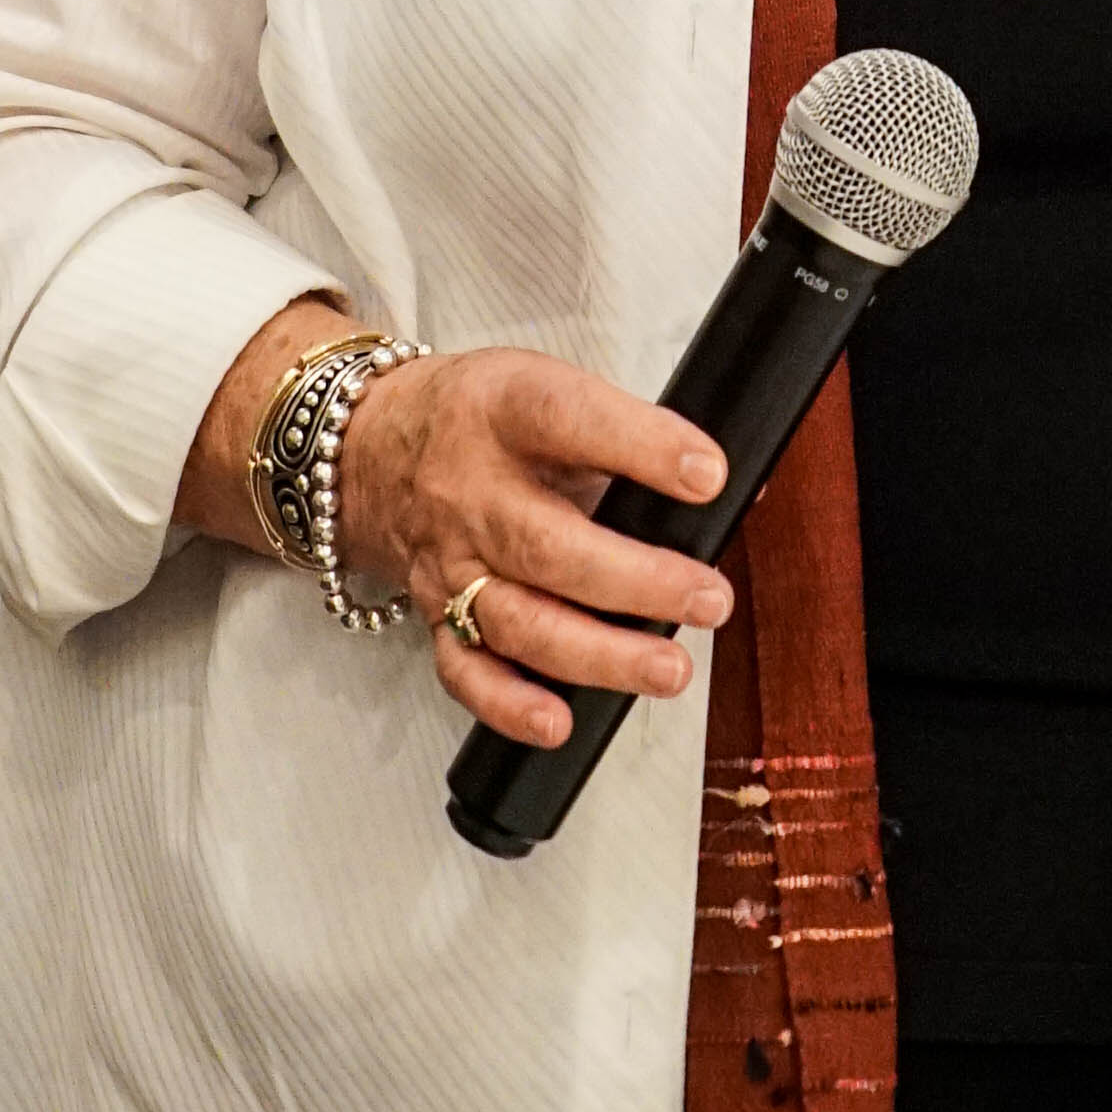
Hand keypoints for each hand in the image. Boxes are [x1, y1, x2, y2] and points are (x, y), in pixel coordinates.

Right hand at [337, 347, 731, 748]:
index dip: (642, 447)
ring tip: (669, 669)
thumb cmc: (484, 419)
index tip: (708, 476)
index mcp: (505, 410)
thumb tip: (736, 482)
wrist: (375, 449)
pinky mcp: (435, 616)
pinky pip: (466, 670)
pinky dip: (510, 704)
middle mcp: (470, 490)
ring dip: (598, 655)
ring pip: (518, 620)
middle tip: (709, 599)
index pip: (570, 421)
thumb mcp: (549, 389)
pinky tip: (560, 722)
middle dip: (636, 581)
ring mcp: (450, 561)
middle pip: (547, 545)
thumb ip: (632, 435)